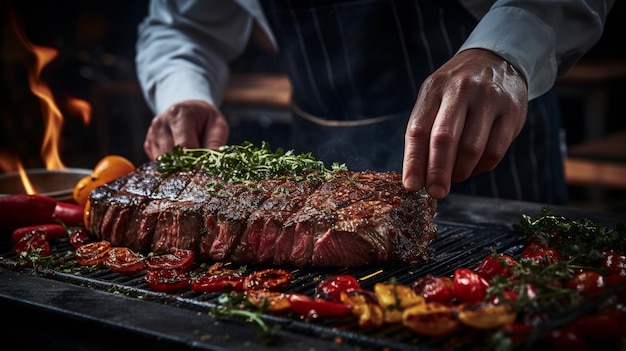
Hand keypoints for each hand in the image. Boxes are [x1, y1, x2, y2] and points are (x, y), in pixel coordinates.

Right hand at [143, 100, 229, 160]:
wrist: (189, 110)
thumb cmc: (205, 119)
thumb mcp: (218, 125)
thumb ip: (215, 144)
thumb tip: (212, 164)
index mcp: (179, 114)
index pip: (184, 145)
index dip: (195, 161)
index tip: (204, 168)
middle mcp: (161, 123)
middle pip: (170, 155)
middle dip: (185, 166)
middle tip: (199, 170)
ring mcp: (152, 134)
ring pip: (162, 162)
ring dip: (177, 167)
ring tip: (191, 163)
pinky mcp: (149, 144)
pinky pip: (158, 163)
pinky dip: (170, 166)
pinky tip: (180, 160)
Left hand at [402, 48, 527, 198]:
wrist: (497, 60)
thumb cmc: (457, 90)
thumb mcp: (435, 98)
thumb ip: (425, 131)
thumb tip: (418, 176)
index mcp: (434, 88)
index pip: (418, 129)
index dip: (413, 161)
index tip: (412, 185)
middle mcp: (460, 90)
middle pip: (444, 139)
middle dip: (438, 172)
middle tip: (436, 192)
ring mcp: (488, 99)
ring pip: (471, 148)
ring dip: (461, 171)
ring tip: (456, 176)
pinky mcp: (512, 111)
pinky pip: (495, 151)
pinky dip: (481, 166)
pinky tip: (475, 166)